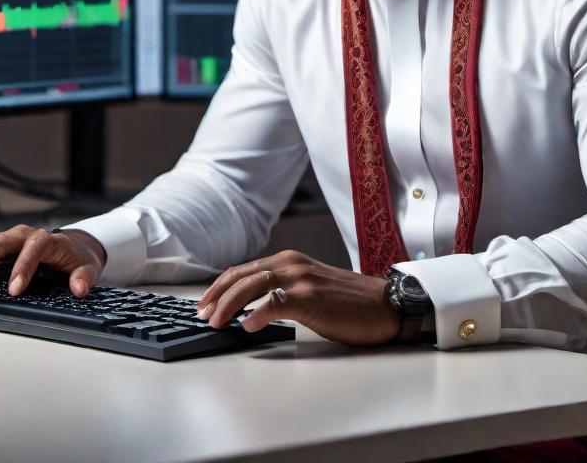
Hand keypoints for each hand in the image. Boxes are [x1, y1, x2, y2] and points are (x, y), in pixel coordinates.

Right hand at [0, 224, 106, 299]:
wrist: (68, 247)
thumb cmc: (74, 257)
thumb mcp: (88, 267)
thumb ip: (85, 277)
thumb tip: (79, 288)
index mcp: (44, 239)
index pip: (32, 248)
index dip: (22, 268)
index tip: (14, 291)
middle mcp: (20, 235)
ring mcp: (3, 239)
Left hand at [196, 249, 400, 345]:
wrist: (385, 305)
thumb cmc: (349, 302)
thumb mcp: (310, 288)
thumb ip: (283, 290)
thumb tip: (249, 309)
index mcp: (290, 260)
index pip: (244, 269)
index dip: (220, 287)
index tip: (204, 304)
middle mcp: (292, 263)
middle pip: (242, 275)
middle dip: (217, 295)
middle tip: (201, 314)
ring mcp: (302, 279)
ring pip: (253, 284)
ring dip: (229, 304)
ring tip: (216, 321)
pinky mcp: (312, 298)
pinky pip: (276, 303)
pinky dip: (257, 314)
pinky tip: (247, 326)